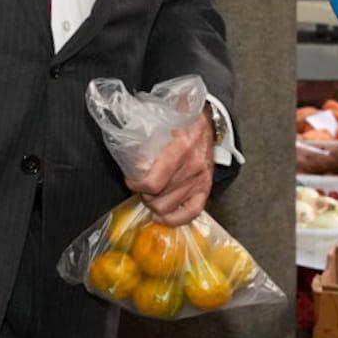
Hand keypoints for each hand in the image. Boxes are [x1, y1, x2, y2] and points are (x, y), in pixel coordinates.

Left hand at [126, 110, 215, 226]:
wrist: (207, 119)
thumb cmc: (183, 119)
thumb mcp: (162, 122)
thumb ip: (146, 138)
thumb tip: (130, 157)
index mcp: (179, 149)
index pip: (153, 183)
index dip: (136, 185)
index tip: (131, 180)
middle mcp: (192, 167)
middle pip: (159, 198)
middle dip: (144, 195)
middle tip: (140, 188)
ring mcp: (200, 179)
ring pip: (170, 207)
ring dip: (155, 205)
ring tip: (150, 197)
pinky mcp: (206, 186)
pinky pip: (192, 212)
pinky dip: (175, 219)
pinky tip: (163, 216)